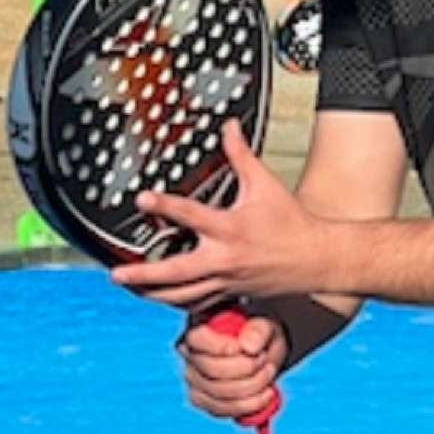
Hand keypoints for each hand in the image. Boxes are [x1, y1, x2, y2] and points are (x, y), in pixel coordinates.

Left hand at [110, 119, 322, 310]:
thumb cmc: (292, 222)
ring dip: (153, 294)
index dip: (164, 206)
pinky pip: (199, 305)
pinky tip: (162, 299)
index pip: (191, 215)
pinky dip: (178, 303)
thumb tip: (229, 128)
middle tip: (117, 274)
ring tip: (131, 288)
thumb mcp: (264, 183)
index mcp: (231, 228)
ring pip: (183, 296)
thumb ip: (241, 155)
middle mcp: (224, 259)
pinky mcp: (231, 294)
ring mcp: (226, 280)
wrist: (317, 258)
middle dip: (144, 275)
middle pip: (176, 272)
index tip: (142, 199)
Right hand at [177, 310, 288, 422]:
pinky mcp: (205, 403)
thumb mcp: (265, 326)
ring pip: (219, 394)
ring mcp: (195, 383)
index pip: (198, 340)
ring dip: (252, 386)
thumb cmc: (258, 338)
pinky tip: (267, 393)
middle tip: (265, 359)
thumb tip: (249, 346)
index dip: (221, 346)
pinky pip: (224, 410)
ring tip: (268, 372)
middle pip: (212, 370)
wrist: (261, 357)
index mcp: (198, 333)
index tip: (247, 349)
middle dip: (246, 368)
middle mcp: (190, 358)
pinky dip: (250, 404)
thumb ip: (259, 330)